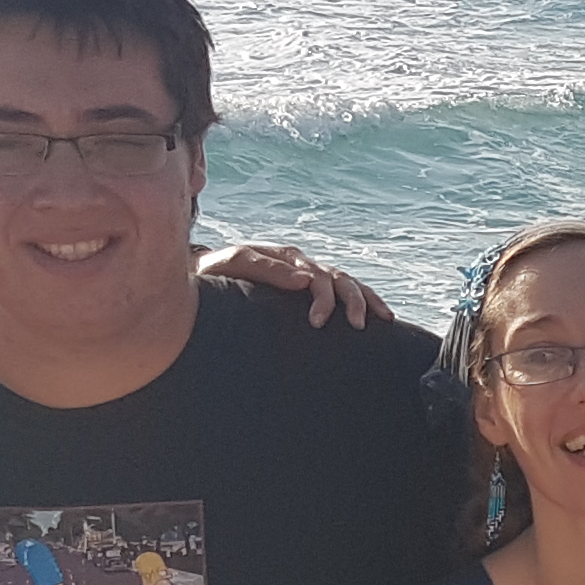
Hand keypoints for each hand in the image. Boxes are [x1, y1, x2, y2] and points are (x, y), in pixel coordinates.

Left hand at [197, 241, 393, 325]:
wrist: (202, 275)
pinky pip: (342, 290)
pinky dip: (363, 299)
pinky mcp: (307, 288)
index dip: (323, 299)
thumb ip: (266, 270)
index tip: (318, 324)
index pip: (317, 277)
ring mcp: (306, 274)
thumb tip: (306, 281)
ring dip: (366, 299)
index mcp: (286, 258)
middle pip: (339, 278)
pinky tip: (379, 315)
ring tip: (382, 320)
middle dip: (352, 301)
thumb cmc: (214, 273)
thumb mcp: (233, 265)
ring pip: (347, 282)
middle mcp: (301, 264)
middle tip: (355, 326)